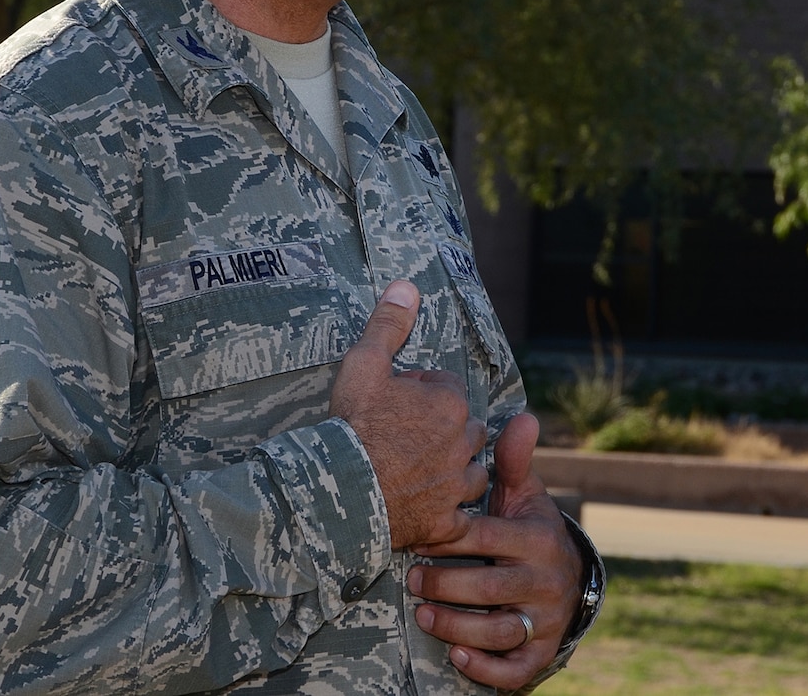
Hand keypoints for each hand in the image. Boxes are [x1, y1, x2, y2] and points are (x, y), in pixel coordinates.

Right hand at [330, 280, 488, 548]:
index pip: (449, 391)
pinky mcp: (445, 522)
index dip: (423, 395)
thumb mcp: (364, 364)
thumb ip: (389, 325)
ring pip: (469, 472)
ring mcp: (454, 485)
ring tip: (417, 470)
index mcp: (450, 405)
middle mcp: (462, 444)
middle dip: (444, 431)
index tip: (396, 404)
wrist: (337, 488)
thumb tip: (407, 286)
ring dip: (453, 470)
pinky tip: (424, 506)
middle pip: (466, 430)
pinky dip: (447, 512)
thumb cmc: (352, 426)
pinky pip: (458, 515)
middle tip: (405, 437)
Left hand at [407, 412, 583, 688]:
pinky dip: (486, 667)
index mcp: (538, 538)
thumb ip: (514, 461)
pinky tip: (458, 655)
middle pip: (490, 586)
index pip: (488, 538)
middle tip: (410, 579)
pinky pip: (516, 668)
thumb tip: (524, 417)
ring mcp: (545, 619)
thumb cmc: (529, 530)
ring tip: (423, 615)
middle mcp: (546, 580)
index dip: (450, 539)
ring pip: (499, 629)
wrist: (568, 578)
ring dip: (457, 625)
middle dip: (444, 585)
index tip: (419, 535)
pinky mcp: (542, 651)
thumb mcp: (525, 495)